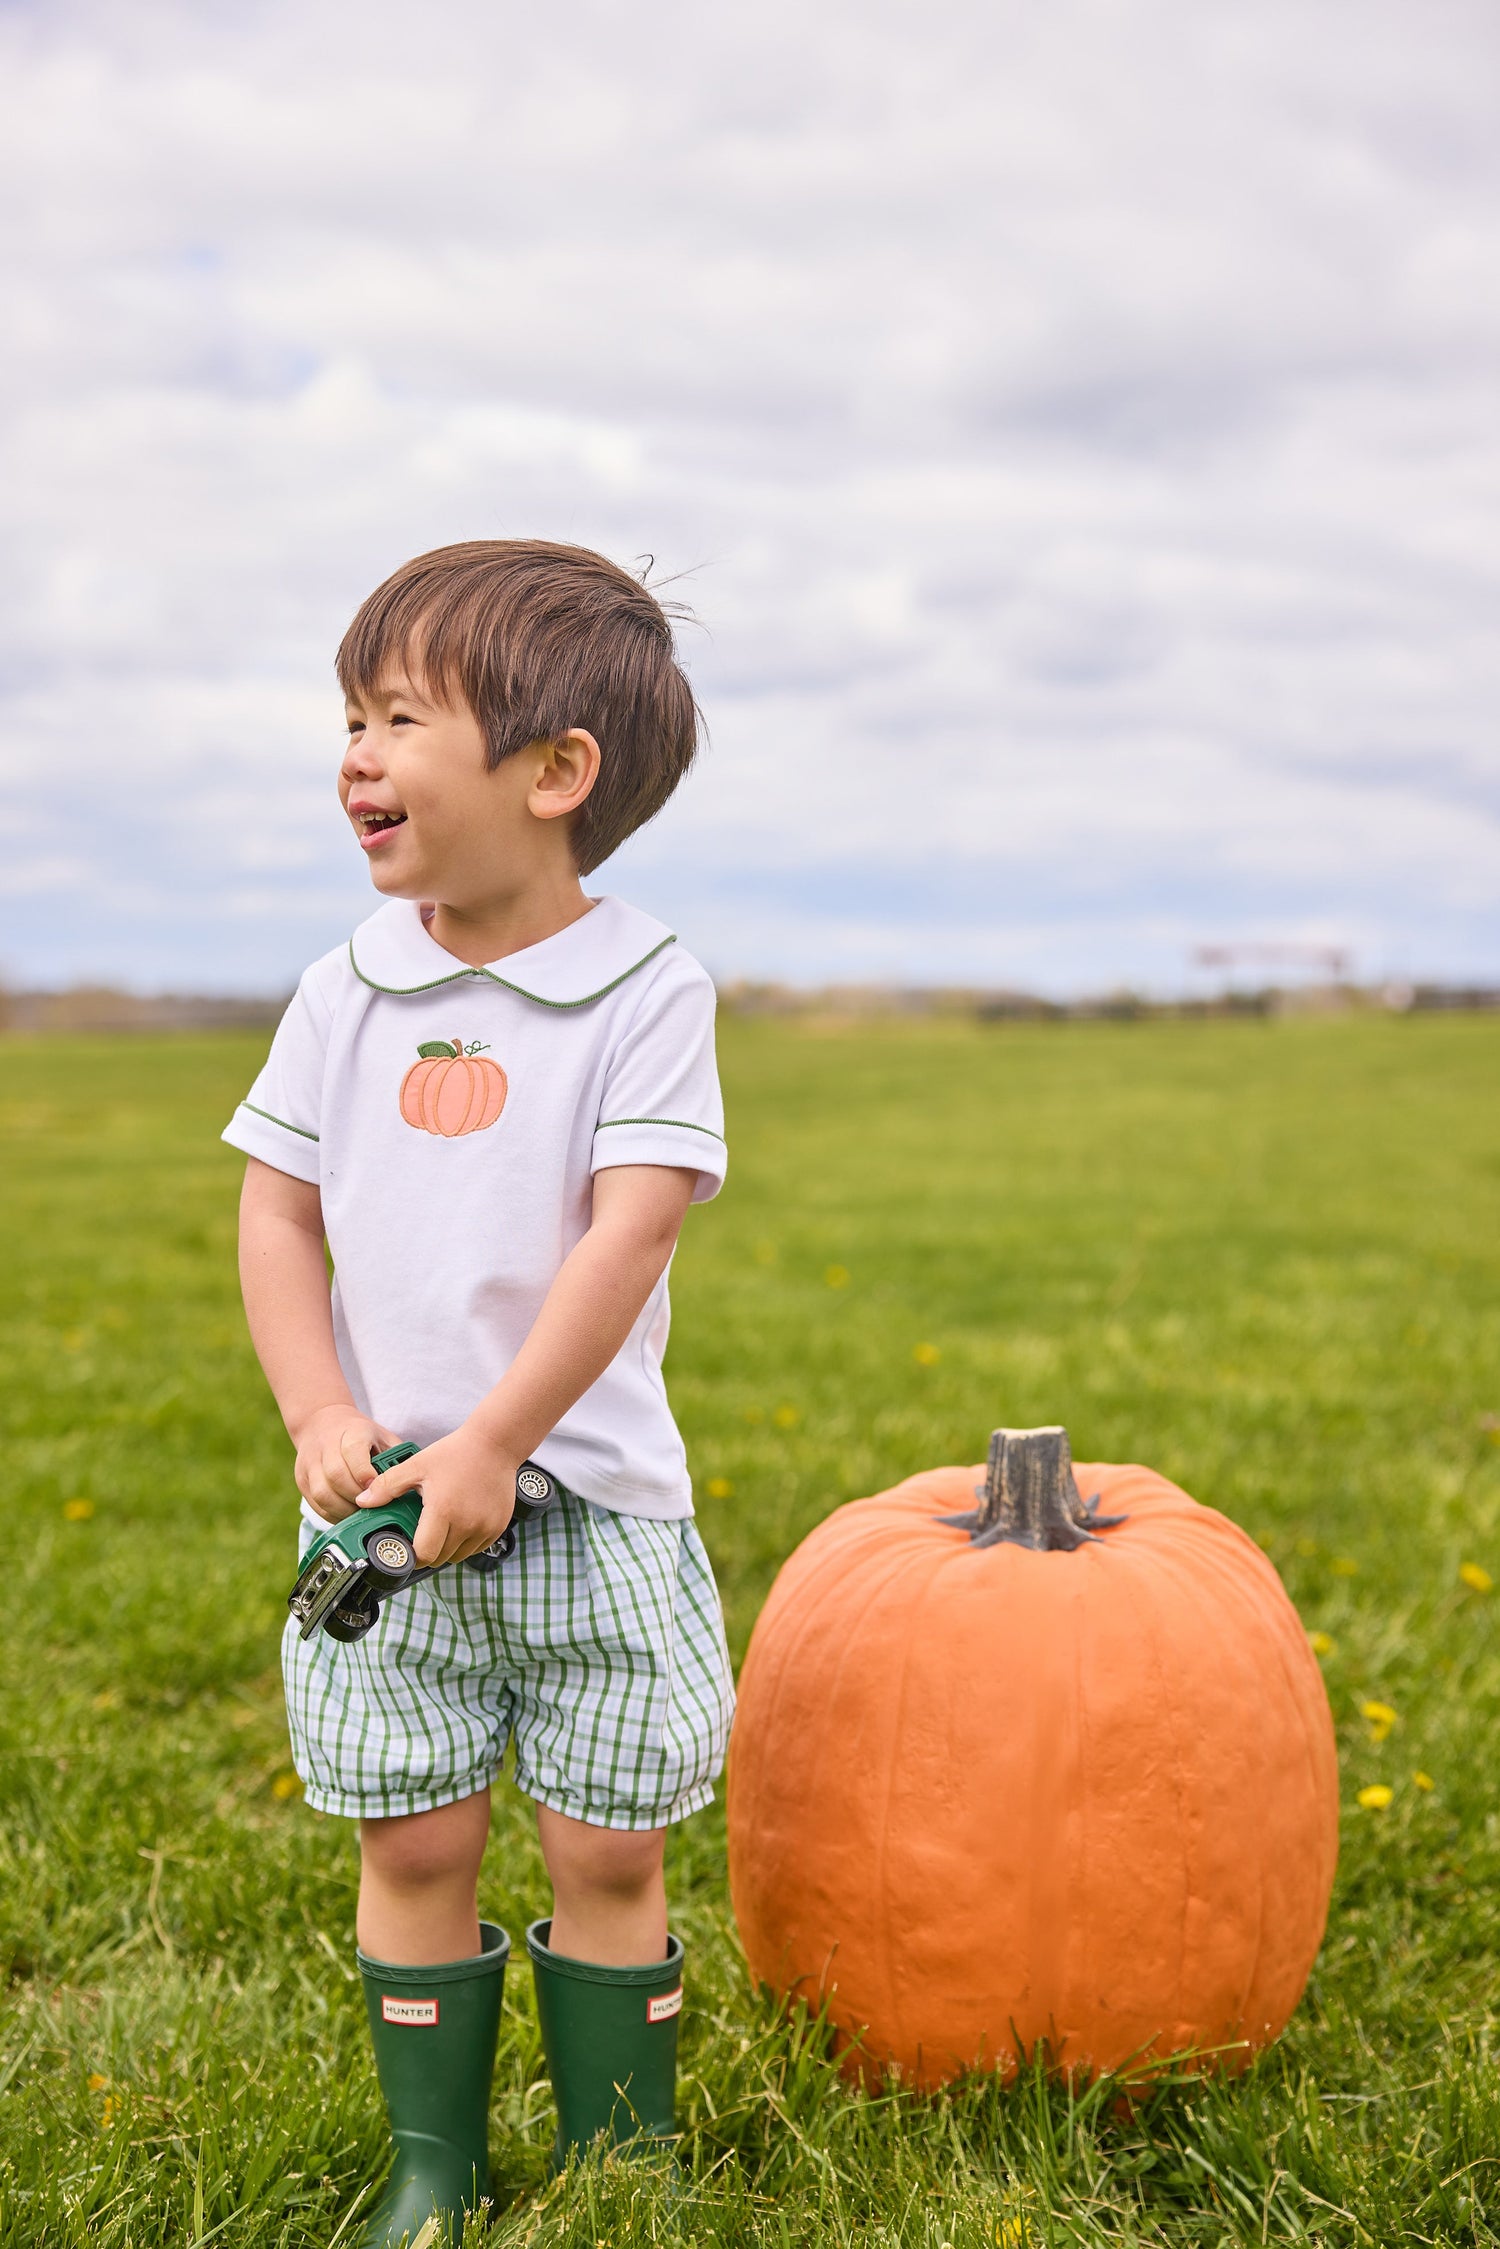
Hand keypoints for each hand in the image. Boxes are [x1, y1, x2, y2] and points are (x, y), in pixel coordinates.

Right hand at [292, 1404, 399, 1522]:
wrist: (322, 1423)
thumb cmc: (361, 1436)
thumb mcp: (383, 1437)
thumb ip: (397, 1458)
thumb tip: (416, 1486)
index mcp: (351, 1432)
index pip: (354, 1452)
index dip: (366, 1475)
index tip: (378, 1490)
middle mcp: (326, 1445)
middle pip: (336, 1476)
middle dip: (356, 1498)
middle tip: (372, 1509)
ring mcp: (309, 1462)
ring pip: (322, 1493)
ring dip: (344, 1510)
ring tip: (360, 1516)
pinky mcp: (301, 1479)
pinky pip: (315, 1504)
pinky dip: (332, 1515)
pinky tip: (347, 1516)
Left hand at [357, 1420, 517, 1567]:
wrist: (495, 1444)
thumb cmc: (455, 1453)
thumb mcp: (417, 1465)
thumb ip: (387, 1486)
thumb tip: (362, 1501)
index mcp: (443, 1511)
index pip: (424, 1555)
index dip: (412, 1554)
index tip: (408, 1544)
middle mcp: (467, 1524)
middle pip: (440, 1558)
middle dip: (428, 1549)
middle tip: (424, 1529)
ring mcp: (485, 1528)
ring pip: (458, 1556)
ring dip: (448, 1548)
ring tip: (443, 1524)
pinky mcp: (498, 1528)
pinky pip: (476, 1549)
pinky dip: (466, 1542)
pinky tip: (462, 1521)